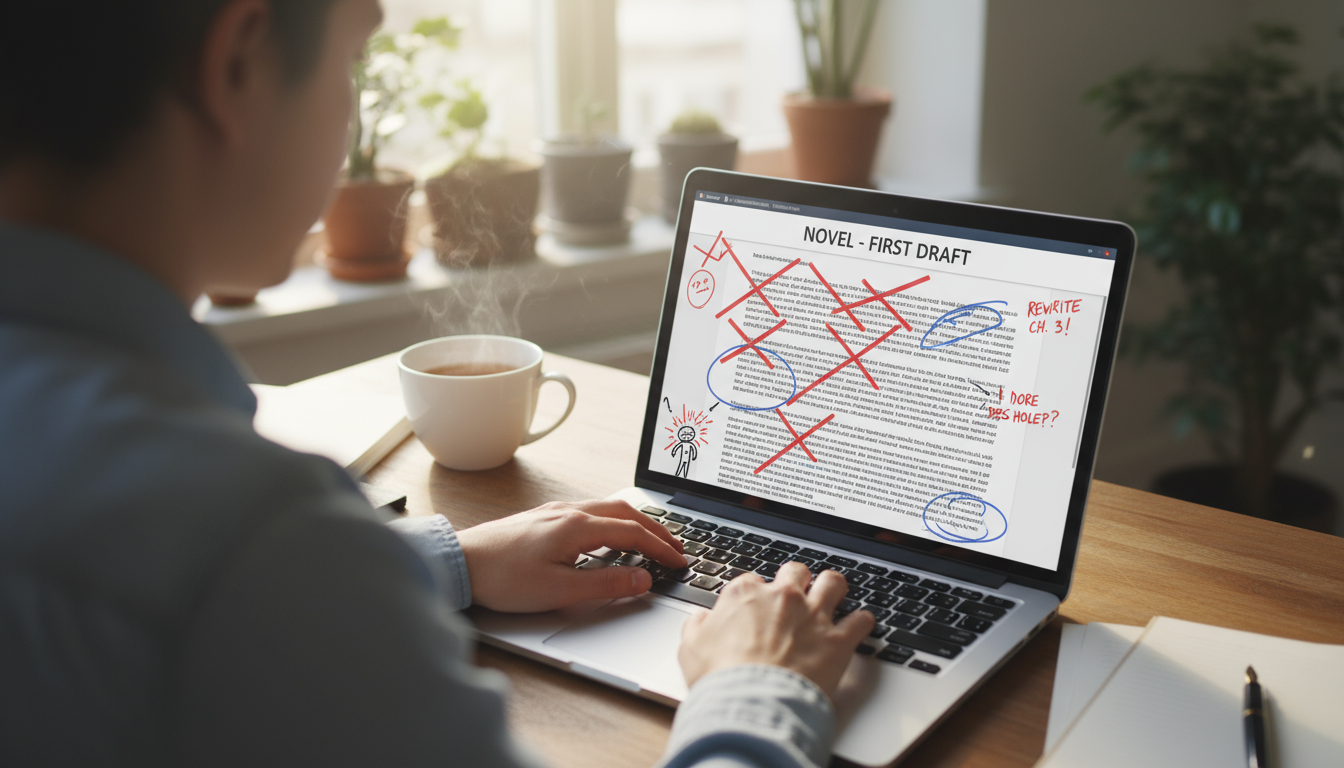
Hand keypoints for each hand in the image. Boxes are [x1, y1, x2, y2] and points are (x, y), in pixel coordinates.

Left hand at [457, 500, 685, 612]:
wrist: (461, 563)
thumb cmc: (503, 577)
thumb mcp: (559, 590)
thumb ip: (605, 583)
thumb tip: (642, 579)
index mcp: (577, 527)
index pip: (633, 534)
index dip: (660, 548)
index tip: (679, 561)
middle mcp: (569, 512)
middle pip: (626, 513)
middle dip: (656, 529)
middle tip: (676, 546)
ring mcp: (556, 511)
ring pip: (608, 508)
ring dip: (636, 521)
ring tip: (652, 538)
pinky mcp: (544, 517)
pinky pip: (591, 511)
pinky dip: (614, 520)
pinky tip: (611, 533)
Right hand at [678, 562, 873, 697]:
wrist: (752, 703)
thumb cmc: (721, 679)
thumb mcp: (690, 648)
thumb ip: (697, 627)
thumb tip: (701, 620)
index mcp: (745, 595)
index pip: (753, 581)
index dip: (755, 594)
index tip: (756, 607)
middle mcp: (782, 598)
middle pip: (796, 571)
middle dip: (796, 580)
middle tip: (795, 594)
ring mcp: (812, 616)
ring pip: (833, 583)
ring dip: (833, 588)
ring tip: (832, 596)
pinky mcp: (837, 641)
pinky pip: (860, 621)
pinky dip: (861, 623)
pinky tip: (858, 626)